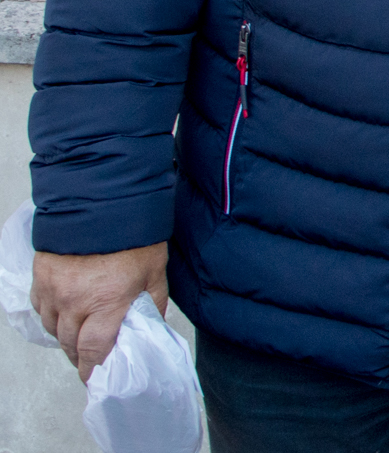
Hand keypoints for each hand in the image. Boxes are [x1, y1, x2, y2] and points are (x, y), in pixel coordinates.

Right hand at [30, 242, 168, 382]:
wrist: (103, 202)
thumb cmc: (134, 236)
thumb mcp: (155, 272)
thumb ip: (151, 304)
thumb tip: (149, 327)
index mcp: (106, 304)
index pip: (93, 352)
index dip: (93, 370)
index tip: (95, 379)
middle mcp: (75, 302)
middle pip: (71, 345)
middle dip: (81, 356)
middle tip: (91, 359)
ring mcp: (54, 290)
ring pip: (53, 329)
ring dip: (66, 337)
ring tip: (80, 336)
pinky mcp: (40, 277)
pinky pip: (41, 309)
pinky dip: (51, 316)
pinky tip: (65, 313)